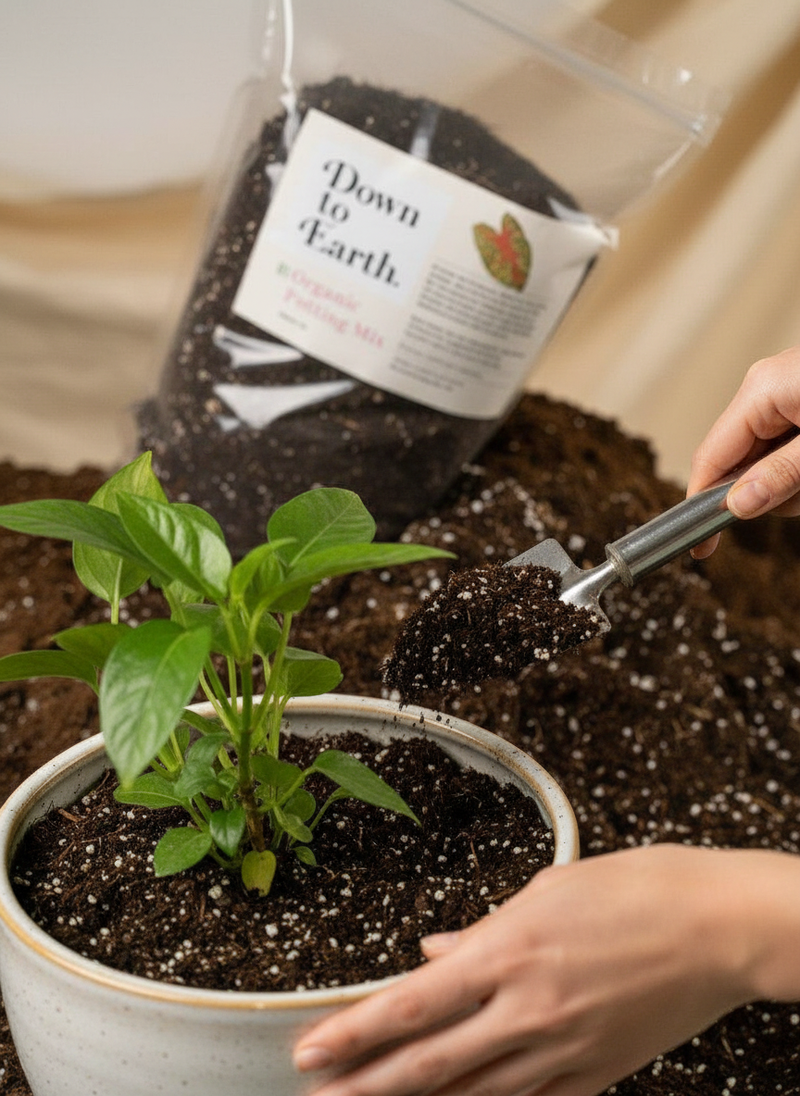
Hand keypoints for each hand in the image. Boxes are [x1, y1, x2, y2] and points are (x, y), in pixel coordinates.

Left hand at [294, 844, 786, 1095]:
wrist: (716, 926)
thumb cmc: (634, 890)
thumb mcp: (547, 891)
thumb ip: (484, 929)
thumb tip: (436, 951)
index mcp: (509, 952)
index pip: (413, 1005)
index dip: (355, 1032)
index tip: (311, 1050)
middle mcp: (527, 1009)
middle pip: (429, 1064)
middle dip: (365, 1086)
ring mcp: (562, 1051)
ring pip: (472, 1094)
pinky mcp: (595, 1074)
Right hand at [687, 346, 799, 557]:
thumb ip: (780, 477)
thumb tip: (738, 505)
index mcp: (762, 391)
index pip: (710, 457)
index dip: (702, 504)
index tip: (701, 547)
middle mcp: (767, 389)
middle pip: (741, 464)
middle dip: (776, 490)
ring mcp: (787, 395)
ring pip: (770, 463)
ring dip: (799, 481)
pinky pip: (790, 449)